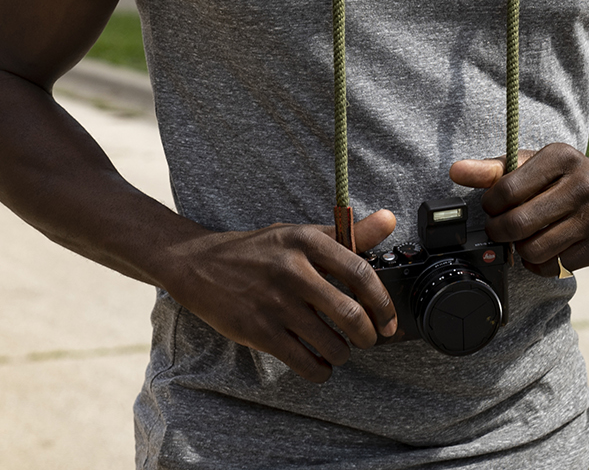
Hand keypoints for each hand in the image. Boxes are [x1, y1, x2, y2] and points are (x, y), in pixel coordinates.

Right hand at [158, 209, 397, 383]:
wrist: (198, 265)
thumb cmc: (256, 251)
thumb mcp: (299, 234)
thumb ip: (346, 233)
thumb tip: (390, 219)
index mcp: (306, 241)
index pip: (361, 272)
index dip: (383, 302)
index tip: (388, 319)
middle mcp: (292, 270)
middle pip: (352, 314)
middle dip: (369, 336)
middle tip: (368, 339)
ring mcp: (275, 303)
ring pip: (332, 344)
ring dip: (344, 354)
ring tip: (339, 349)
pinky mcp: (259, 331)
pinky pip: (306, 364)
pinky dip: (321, 370)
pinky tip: (318, 363)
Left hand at [448, 146, 588, 275]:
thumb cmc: (567, 175)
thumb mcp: (534, 162)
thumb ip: (493, 169)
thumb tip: (455, 171)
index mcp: (561, 157)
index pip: (507, 189)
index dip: (490, 204)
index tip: (492, 206)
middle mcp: (583, 185)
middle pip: (518, 224)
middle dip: (499, 231)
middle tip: (500, 228)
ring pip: (536, 250)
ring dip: (521, 250)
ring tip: (523, 238)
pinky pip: (557, 267)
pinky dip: (544, 263)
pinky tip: (547, 248)